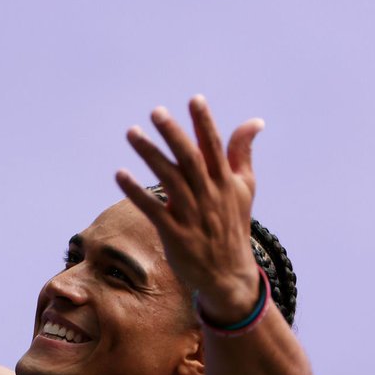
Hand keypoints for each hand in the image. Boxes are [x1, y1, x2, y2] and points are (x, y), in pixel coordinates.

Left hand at [115, 96, 264, 324]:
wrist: (228, 274)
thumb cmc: (233, 225)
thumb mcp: (244, 189)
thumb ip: (242, 154)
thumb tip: (254, 121)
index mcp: (226, 182)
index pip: (215, 147)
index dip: (205, 123)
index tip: (194, 99)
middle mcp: (210, 195)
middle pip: (190, 160)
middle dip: (174, 134)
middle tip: (157, 111)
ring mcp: (192, 215)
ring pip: (169, 180)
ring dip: (150, 155)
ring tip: (132, 133)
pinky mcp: (175, 234)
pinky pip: (153, 209)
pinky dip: (136, 192)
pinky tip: (120, 174)